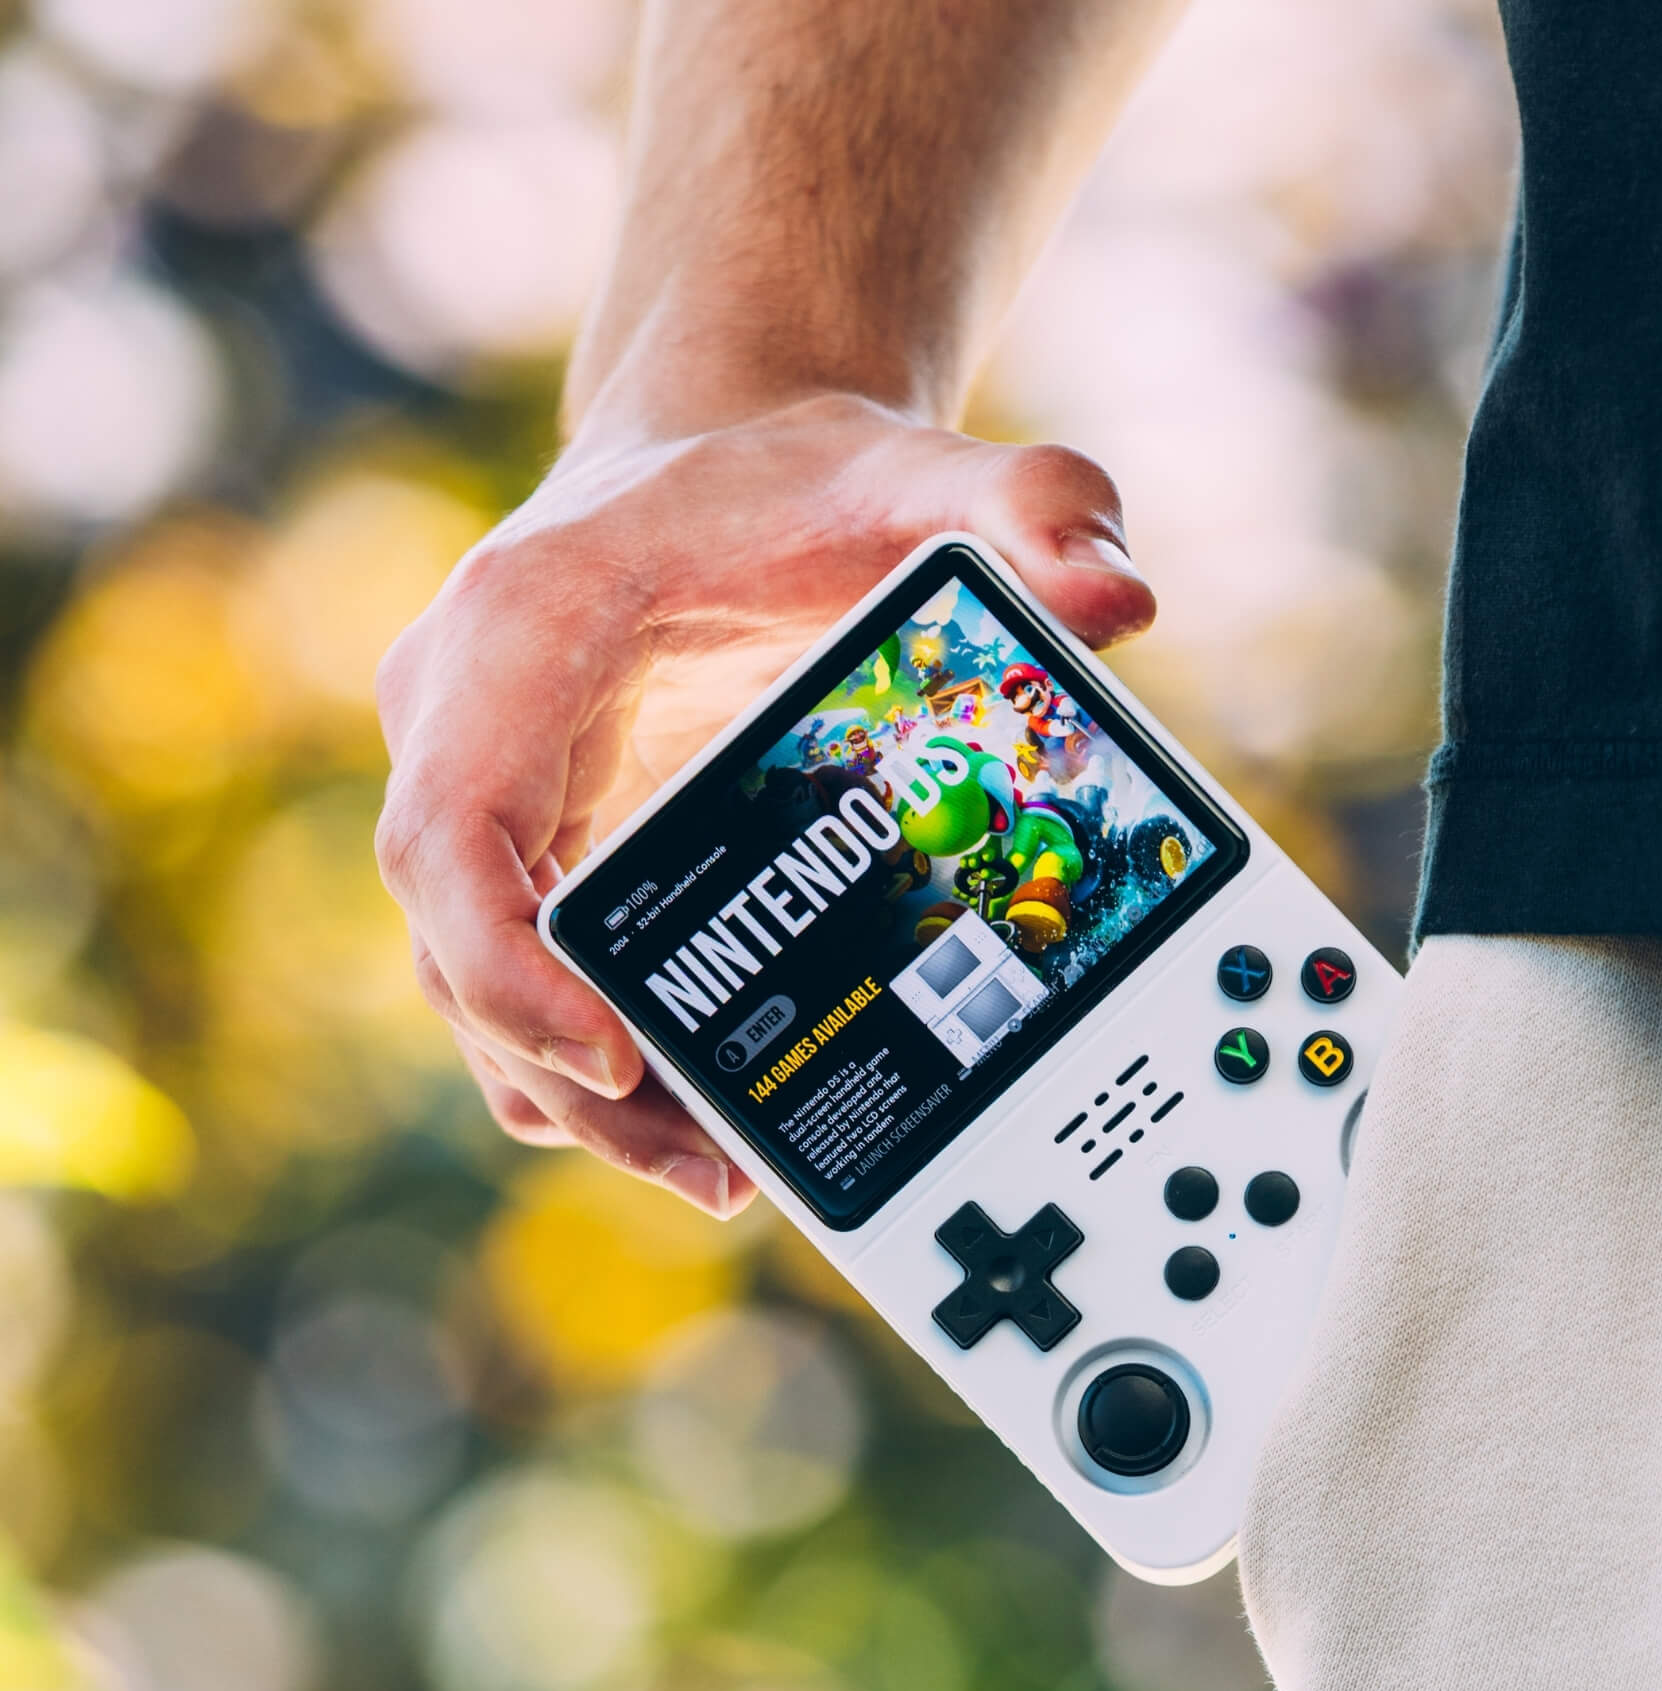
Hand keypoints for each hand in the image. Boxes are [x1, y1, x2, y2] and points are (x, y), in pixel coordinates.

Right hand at [374, 393, 1154, 1213]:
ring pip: (473, 979)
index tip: (610, 1057)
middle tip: (710, 1167)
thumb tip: (1119, 598)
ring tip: (719, 1168)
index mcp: (522, 626)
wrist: (734, 458)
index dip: (504, 963)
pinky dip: (585, 1056)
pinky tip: (693, 1114)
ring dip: (573, 1093)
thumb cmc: (799, 476)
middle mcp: (467, 713)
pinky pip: (520, 971)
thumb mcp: (923, 476)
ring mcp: (488, 783)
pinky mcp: (532, 836)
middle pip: (455, 939)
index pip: (450, 825)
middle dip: (563, 1073)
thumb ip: (1028, 510)